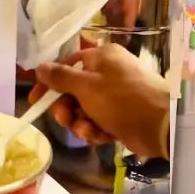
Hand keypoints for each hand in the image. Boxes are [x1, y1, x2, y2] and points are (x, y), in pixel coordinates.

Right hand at [29, 44, 169, 158]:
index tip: (35, 101)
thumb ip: (61, 77)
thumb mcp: (87, 87)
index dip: (49, 83)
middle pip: (73, 90)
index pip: (67, 65)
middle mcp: (107, 72)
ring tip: (89, 130)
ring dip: (81, 123)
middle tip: (66, 119)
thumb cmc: (121, 99)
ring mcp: (114, 95)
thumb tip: (40, 66)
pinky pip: (97, 122)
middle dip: (67, 108)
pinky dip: (96, 130)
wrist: (159, 124)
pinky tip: (101, 136)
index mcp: (101, 57)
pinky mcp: (119, 116)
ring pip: (84, 110)